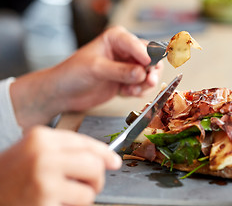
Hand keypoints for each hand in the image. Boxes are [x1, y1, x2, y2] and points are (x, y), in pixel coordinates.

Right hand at [0, 126, 120, 205]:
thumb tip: (106, 159)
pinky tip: (52, 203)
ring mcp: (43, 182)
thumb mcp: (34, 150)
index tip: (113, 162)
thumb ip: (66, 150)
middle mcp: (43, 157)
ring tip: (61, 196)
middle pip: (94, 166)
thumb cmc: (11, 175)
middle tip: (87, 184)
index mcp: (41, 139)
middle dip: (96, 179)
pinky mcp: (44, 204)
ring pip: (89, 192)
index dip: (104, 154)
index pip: (85, 143)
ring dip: (81, 198)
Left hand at [11, 26, 162, 128]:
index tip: (148, 66)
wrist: (62, 93)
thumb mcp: (96, 69)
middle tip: (149, 81)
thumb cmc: (71, 73)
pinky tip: (126, 92)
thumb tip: (141, 73)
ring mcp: (126, 67)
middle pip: (149, 58)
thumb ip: (120, 71)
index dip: (146, 55)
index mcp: (116, 38)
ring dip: (144, 83)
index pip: (138, 44)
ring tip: (132, 89)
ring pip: (148, 73)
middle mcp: (124, 51)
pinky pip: (141, 85)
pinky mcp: (126, 81)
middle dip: (151, 70)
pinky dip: (138, 91)